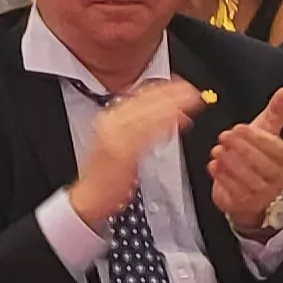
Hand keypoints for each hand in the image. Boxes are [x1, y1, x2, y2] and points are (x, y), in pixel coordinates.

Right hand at [67, 79, 203, 230]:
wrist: (90, 199)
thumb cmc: (106, 176)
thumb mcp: (118, 143)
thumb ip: (135, 127)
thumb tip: (159, 114)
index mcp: (108, 120)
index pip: (136, 96)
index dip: (159, 88)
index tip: (178, 84)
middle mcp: (109, 124)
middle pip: (143, 102)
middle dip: (170, 94)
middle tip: (191, 90)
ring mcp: (115, 138)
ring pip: (147, 115)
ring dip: (172, 106)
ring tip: (191, 103)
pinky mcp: (123, 153)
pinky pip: (148, 134)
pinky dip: (165, 125)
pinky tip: (180, 121)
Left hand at [204, 88, 282, 236]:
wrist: (247, 190)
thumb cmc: (257, 157)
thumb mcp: (266, 132)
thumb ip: (275, 112)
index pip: (277, 149)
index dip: (257, 138)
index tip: (239, 128)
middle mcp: (278, 177)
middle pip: (263, 164)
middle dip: (241, 148)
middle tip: (224, 137)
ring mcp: (263, 193)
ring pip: (249, 179)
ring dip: (231, 163)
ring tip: (218, 150)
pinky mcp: (245, 203)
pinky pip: (235, 192)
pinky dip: (223, 177)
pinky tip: (214, 165)